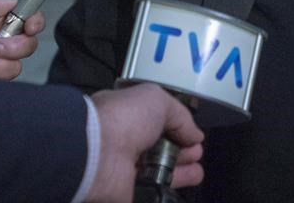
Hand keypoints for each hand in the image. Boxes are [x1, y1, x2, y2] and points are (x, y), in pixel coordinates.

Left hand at [88, 84, 204, 201]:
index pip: (159, 123)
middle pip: (162, 148)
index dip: (178, 129)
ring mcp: (128, 170)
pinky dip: (170, 189)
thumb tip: (196, 136)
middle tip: (197, 154)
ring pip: (160, 172)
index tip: (194, 137)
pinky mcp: (130, 193)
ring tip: (196, 172)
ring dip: (181, 172)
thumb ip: (181, 117)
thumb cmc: (125, 119)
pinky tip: (186, 183)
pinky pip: (154, 192)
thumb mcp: (158, 100)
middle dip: (183, 151)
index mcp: (130, 116)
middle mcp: (128, 142)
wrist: (96, 153)